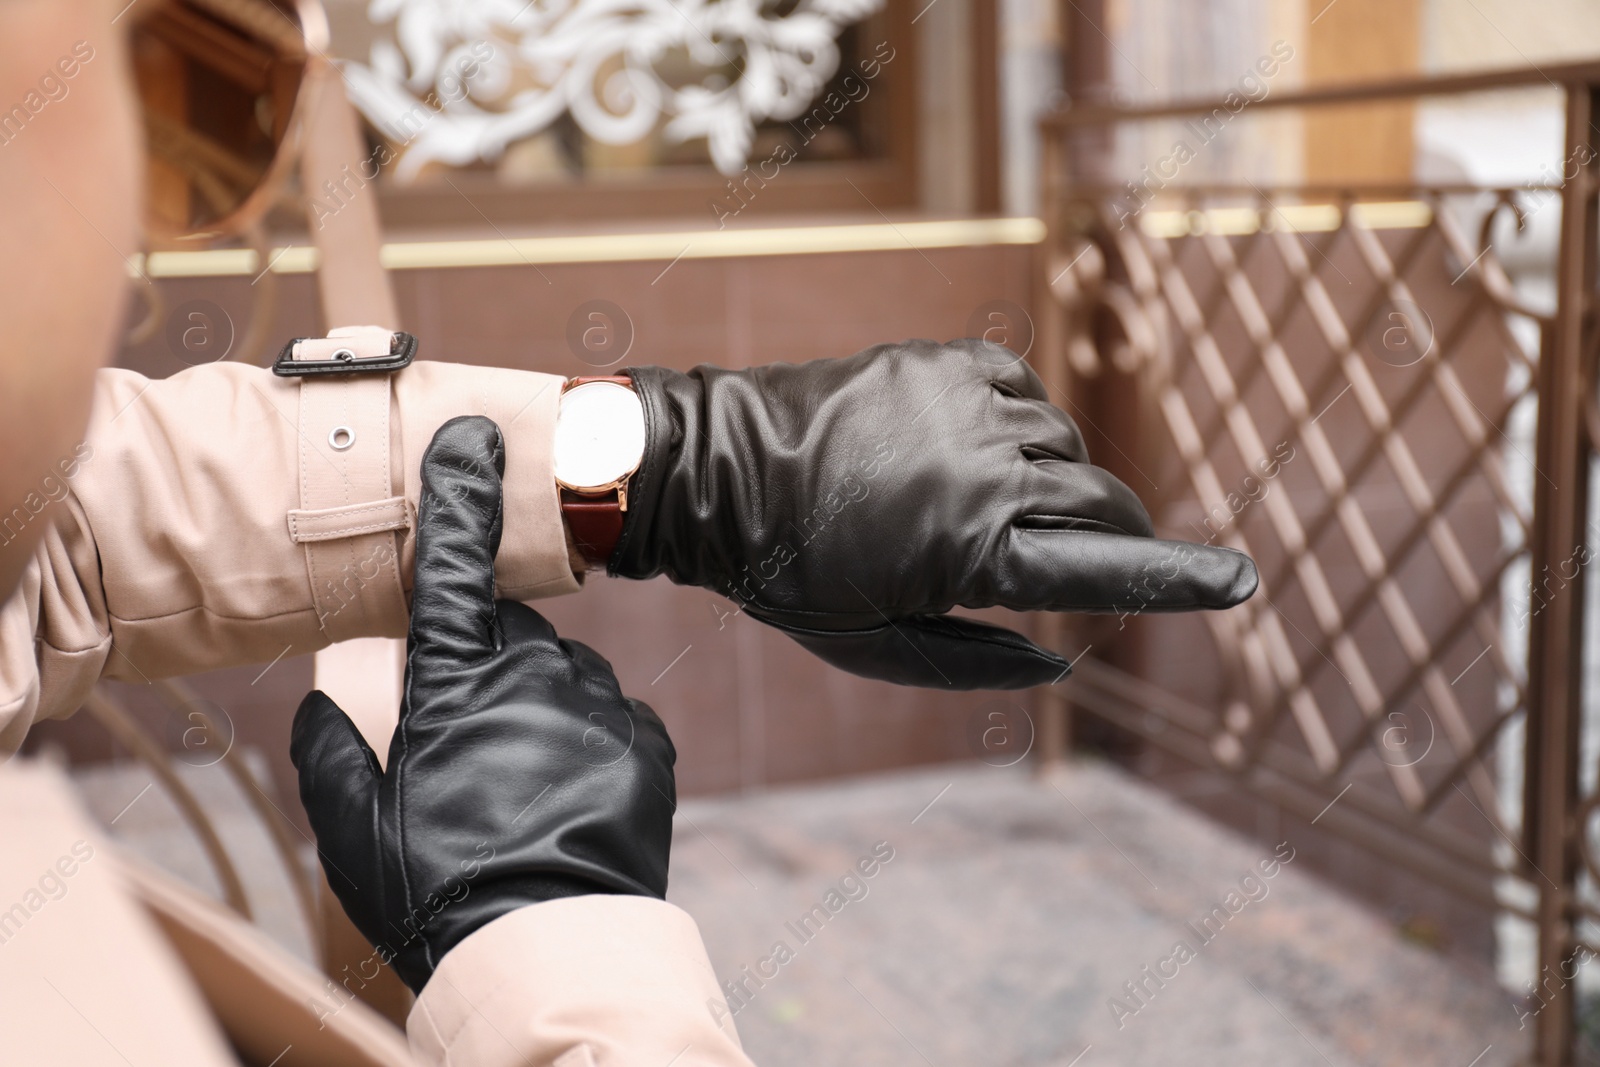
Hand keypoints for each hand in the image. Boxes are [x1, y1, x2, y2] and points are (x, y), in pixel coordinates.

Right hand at [291, 416, 674, 992]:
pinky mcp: (648, 741)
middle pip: (504, 637)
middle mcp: (536, 676)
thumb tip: (325, 703)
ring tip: (517, 793)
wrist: (546, 951)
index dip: (460, 496)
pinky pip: (609, 716)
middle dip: (481, 671)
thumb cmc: (437, 892)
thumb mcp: (351, 830)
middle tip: (464, 753)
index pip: (453, 570)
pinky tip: (565, 799)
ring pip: (561, 676)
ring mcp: (599, 707)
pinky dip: (586, 740)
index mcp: (457, 686)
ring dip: (537, 708)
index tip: (472, 437)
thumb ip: (330, 750)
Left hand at [613, 339, 1256, 689]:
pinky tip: (979, 450)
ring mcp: (969, 406)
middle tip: (1089, 558)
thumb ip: (975, 663)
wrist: (714, 469)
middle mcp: (988, 471)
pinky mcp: (947, 360)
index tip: (1242, 580)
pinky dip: (1022, 426)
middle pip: (1104, 504)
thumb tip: (1062, 663)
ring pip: (1067, 447)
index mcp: (975, 552)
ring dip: (1056, 482)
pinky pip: (1026, 393)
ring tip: (992, 508)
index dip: (1183, 579)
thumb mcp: (874, 647)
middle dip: (1116, 537)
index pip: (1107, 569)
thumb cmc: (788, 573)